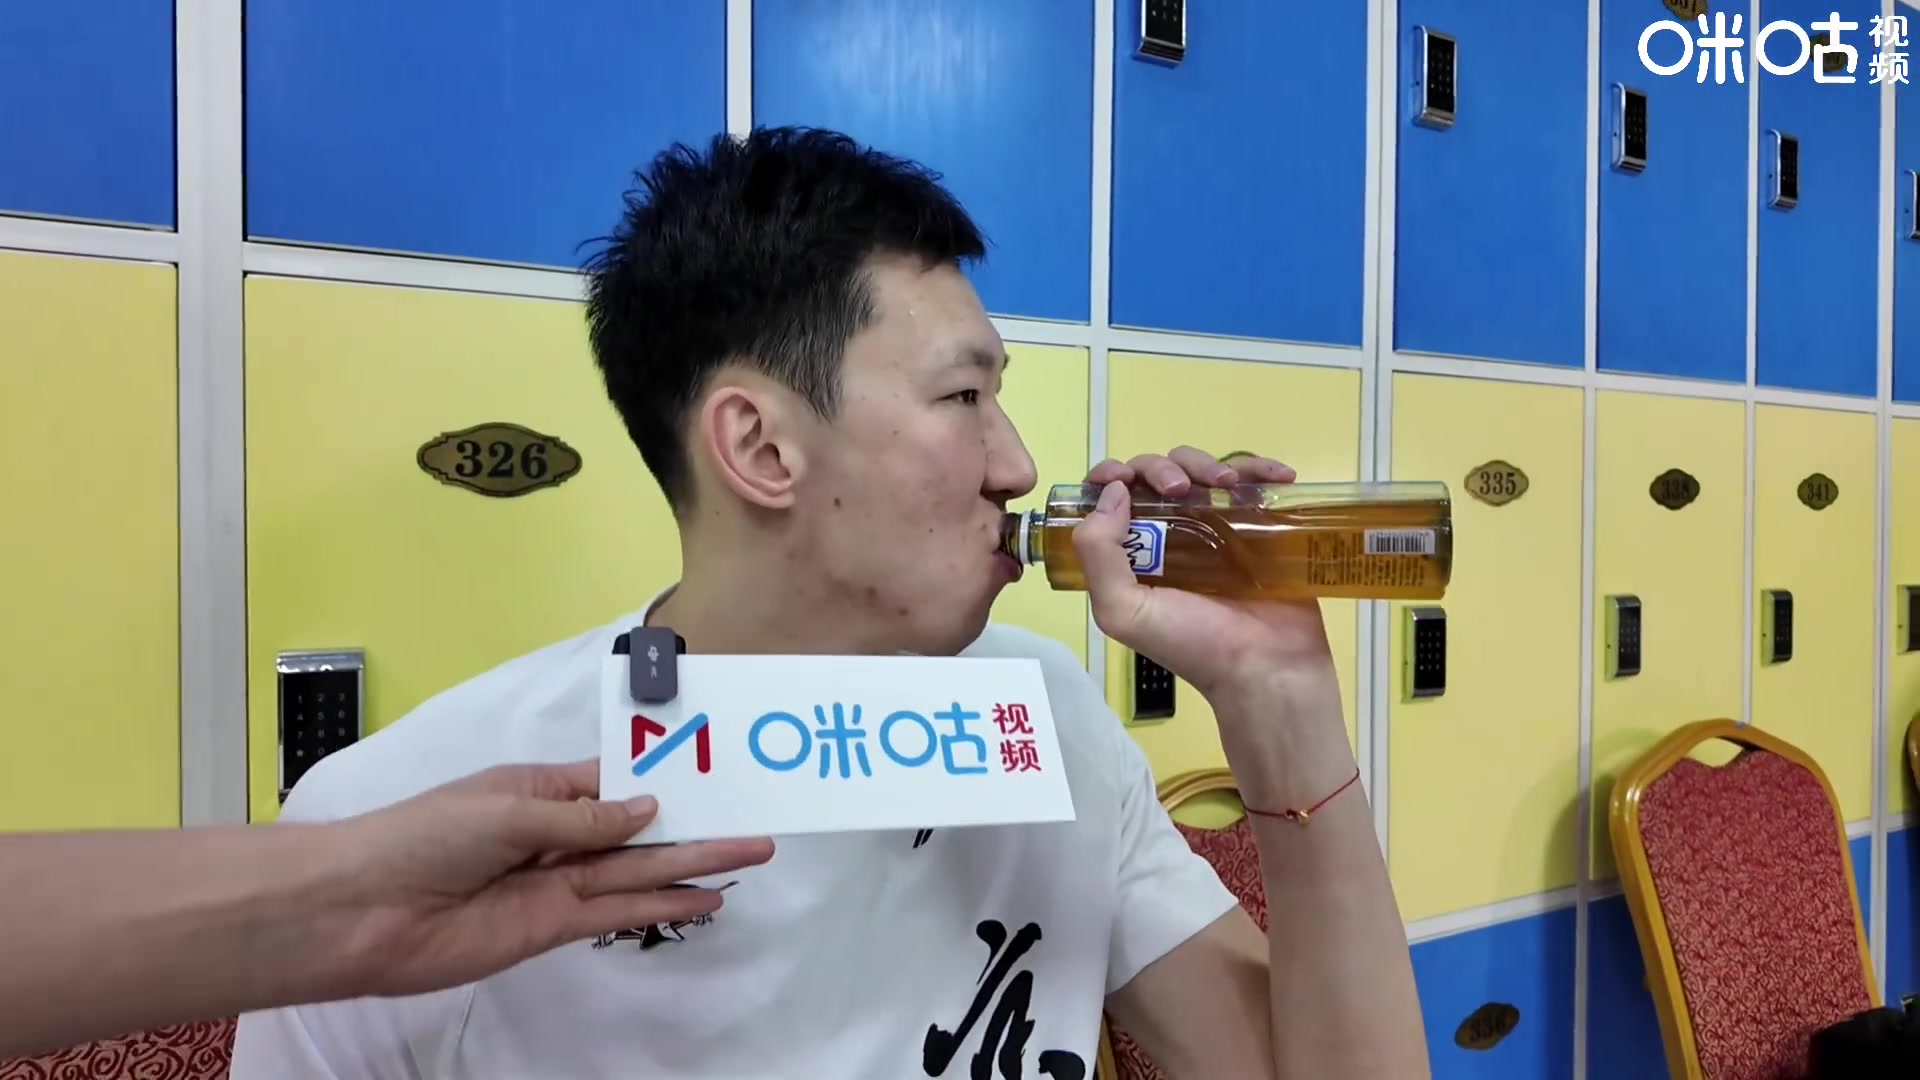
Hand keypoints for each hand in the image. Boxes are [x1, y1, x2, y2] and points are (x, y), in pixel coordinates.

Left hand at [318, 761, 774, 997]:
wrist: (365, 910)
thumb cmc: (426, 835)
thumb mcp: (509, 808)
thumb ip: (585, 819)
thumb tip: (650, 811)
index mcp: (540, 789)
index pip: (616, 782)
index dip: (666, 780)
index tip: (719, 773)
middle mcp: (556, 834)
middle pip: (639, 829)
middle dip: (696, 826)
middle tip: (757, 824)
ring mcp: (557, 883)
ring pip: (639, 871)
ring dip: (693, 865)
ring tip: (751, 856)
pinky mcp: (553, 927)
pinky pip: (618, 911)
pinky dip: (661, 906)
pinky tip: (704, 900)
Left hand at [1072, 446, 1334, 699]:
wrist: (1265, 666)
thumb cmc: (1192, 644)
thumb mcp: (1124, 611)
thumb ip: (1098, 555)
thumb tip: (1110, 492)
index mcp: (1133, 551)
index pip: (1110, 497)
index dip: (1109, 476)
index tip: (1122, 477)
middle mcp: (1171, 533)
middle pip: (1156, 474)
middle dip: (1160, 468)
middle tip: (1179, 488)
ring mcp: (1217, 526)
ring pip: (1202, 470)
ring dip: (1208, 464)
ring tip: (1228, 483)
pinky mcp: (1258, 525)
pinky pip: (1256, 482)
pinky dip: (1264, 469)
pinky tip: (1277, 476)